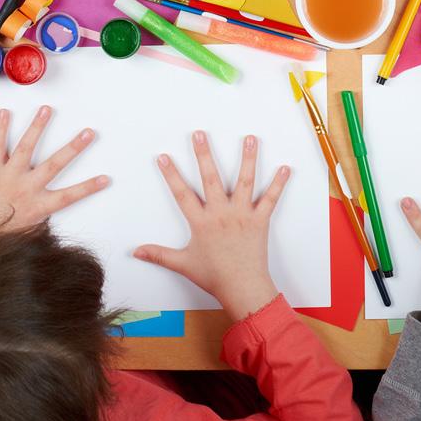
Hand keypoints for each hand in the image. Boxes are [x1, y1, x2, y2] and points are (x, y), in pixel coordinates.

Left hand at [0, 107, 109, 238]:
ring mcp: (8, 176)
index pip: (70, 196)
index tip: (105, 178)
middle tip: (88, 133)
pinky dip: (0, 128)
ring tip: (47, 110)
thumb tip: (50, 213)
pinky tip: (4, 113)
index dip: (88, 187)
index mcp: (37, 207)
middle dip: (74, 148)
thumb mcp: (25, 232)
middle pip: (55, 164)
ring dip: (38, 127)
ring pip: (26, 148)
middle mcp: (26, 188)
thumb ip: (39, 219)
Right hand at [134, 131, 290, 321]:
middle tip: (200, 134)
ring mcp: (241, 215)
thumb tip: (136, 251)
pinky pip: (270, 199)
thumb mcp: (182, 264)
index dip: (171, 174)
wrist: (242, 287)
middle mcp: (220, 213)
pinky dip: (278, 184)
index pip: (182, 193)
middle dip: (204, 154)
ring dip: (247, 158)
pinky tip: (285, 168)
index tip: (163, 156)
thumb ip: (158, 255)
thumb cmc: (213, 276)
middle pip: (210, 178)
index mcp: (201, 222)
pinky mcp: (260, 220)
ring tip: (249, 138)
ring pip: (244, 181)